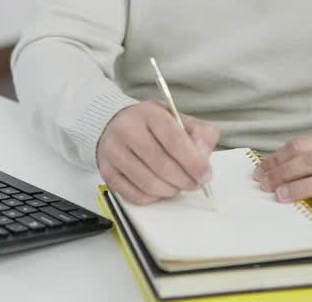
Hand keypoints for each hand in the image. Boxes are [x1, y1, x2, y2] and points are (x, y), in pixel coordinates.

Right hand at [97, 101, 219, 204]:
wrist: (117, 124)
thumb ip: (200, 135)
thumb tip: (202, 160)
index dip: (193, 162)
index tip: (205, 175)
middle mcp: (127, 130)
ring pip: (148, 183)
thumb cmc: (153, 125)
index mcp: (149, 113)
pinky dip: (153, 197)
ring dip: (170, 191)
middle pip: (162, 165)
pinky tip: (160, 189)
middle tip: (194, 183)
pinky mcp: (106, 171)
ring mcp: (113, 151)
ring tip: (177, 186)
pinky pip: (134, 195)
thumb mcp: (179, 119)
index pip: (174, 140)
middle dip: (184, 180)